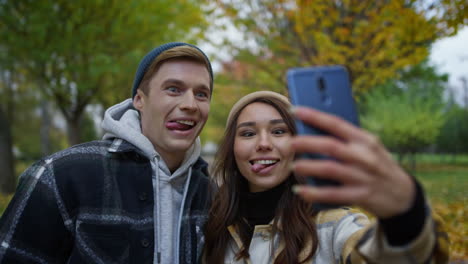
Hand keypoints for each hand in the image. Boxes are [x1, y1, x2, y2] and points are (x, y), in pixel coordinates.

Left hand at [290, 106, 414, 218]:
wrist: (404, 195)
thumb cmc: (377, 166)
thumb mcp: (368, 148)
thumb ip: (345, 140)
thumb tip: (311, 132)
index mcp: (365, 139)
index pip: (337, 123)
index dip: (314, 116)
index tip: (295, 110)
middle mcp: (364, 156)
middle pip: (331, 146)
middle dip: (308, 143)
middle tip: (291, 143)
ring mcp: (363, 176)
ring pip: (330, 169)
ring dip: (309, 167)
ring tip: (294, 165)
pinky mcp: (362, 196)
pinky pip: (333, 195)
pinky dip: (315, 193)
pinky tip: (301, 190)